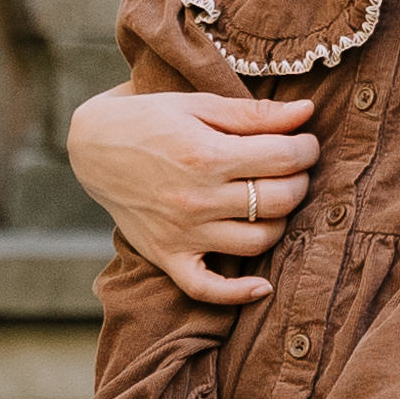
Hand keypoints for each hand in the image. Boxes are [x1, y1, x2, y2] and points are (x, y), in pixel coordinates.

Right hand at [71, 86, 320, 304]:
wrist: (92, 146)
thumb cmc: (149, 119)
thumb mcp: (198, 104)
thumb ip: (254, 114)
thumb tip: (307, 114)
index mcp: (207, 155)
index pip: (283, 159)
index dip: (306, 150)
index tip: (305, 144)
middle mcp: (197, 199)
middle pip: (278, 200)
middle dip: (300, 181)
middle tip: (294, 169)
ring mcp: (183, 233)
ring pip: (258, 242)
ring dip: (280, 222)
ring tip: (274, 201)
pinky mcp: (168, 256)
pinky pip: (208, 289)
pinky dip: (239, 293)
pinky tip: (263, 285)